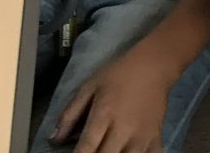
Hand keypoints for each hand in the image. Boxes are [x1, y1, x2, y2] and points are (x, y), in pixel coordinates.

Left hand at [52, 39, 178, 152]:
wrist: (153, 66)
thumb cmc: (118, 75)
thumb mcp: (89, 87)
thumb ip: (70, 114)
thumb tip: (53, 140)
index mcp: (104, 115)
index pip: (86, 148)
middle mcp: (123, 130)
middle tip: (88, 152)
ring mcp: (142, 137)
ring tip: (106, 151)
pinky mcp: (155, 139)